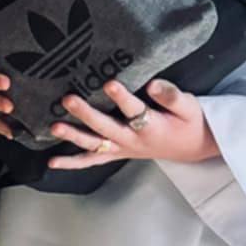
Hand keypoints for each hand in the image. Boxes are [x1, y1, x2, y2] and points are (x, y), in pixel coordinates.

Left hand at [48, 78, 219, 169]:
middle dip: (86, 114)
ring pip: (94, 145)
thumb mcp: (190, 106)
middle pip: (106, 128)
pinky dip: (72, 163)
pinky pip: (92, 160)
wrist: (192, 146)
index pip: (135, 111)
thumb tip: (153, 84)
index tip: (110, 83)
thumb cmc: (190, 122)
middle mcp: (133, 141)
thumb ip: (172, 96)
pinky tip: (52, 162)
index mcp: (153, 126)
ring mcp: (123, 149)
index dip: (122, 98)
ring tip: (54, 126)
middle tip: (68, 99)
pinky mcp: (117, 153)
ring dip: (73, 137)